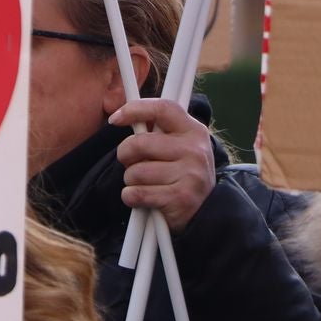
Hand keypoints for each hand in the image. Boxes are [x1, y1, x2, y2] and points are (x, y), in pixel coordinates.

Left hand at [110, 98, 215, 231]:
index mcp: (194, 130)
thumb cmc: (182, 174)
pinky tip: (143, 198)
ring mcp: (190, 174)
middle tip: (131, 162)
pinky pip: (136, 193)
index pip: (163, 109)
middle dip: (125, 155)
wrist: (205, 211)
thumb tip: (122, 115)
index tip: (114, 119)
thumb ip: (156, 131)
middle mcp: (195, 150)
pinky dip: (131, 197)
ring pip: (135, 171)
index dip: (134, 110)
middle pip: (139, 143)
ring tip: (145, 183)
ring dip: (131, 180)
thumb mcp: (179, 146)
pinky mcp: (180, 198)